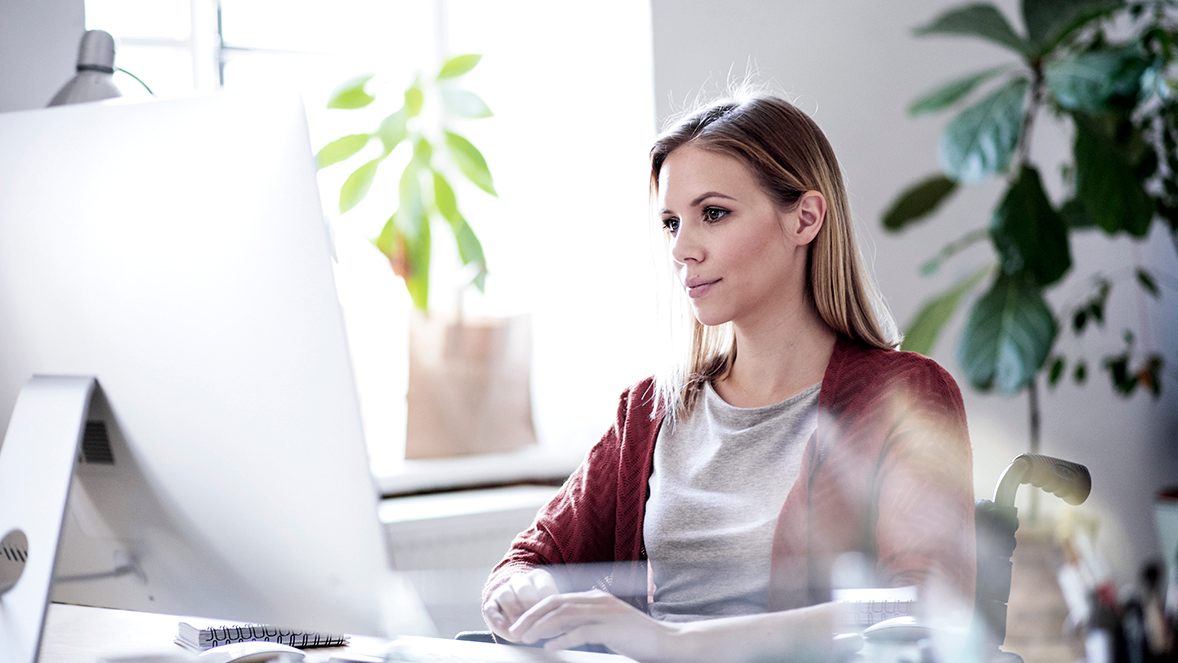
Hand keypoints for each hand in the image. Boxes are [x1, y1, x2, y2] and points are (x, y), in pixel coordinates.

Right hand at [482, 568, 558, 639]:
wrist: (516, 604)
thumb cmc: (540, 609)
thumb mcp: (549, 606)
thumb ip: (553, 612)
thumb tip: (557, 626)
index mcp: (538, 577)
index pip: (544, 588)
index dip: (547, 605)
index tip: (551, 619)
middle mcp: (520, 580)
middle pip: (524, 589)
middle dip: (529, 607)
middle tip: (535, 623)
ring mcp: (504, 589)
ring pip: (506, 595)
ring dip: (513, 611)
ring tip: (520, 627)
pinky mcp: (490, 603)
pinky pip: (491, 608)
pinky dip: (496, 618)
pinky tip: (503, 627)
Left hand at [508, 589, 684, 661]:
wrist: (666, 642)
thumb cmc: (635, 638)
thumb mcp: (605, 628)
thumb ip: (583, 625)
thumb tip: (555, 634)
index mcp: (595, 598)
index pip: (557, 600)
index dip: (536, 611)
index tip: (520, 625)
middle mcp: (597, 601)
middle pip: (556, 604)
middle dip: (532, 617)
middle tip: (514, 632)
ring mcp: (605, 613)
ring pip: (564, 615)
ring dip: (541, 627)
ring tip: (526, 638)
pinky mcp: (611, 628)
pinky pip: (580, 631)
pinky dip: (562, 638)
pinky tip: (550, 647)